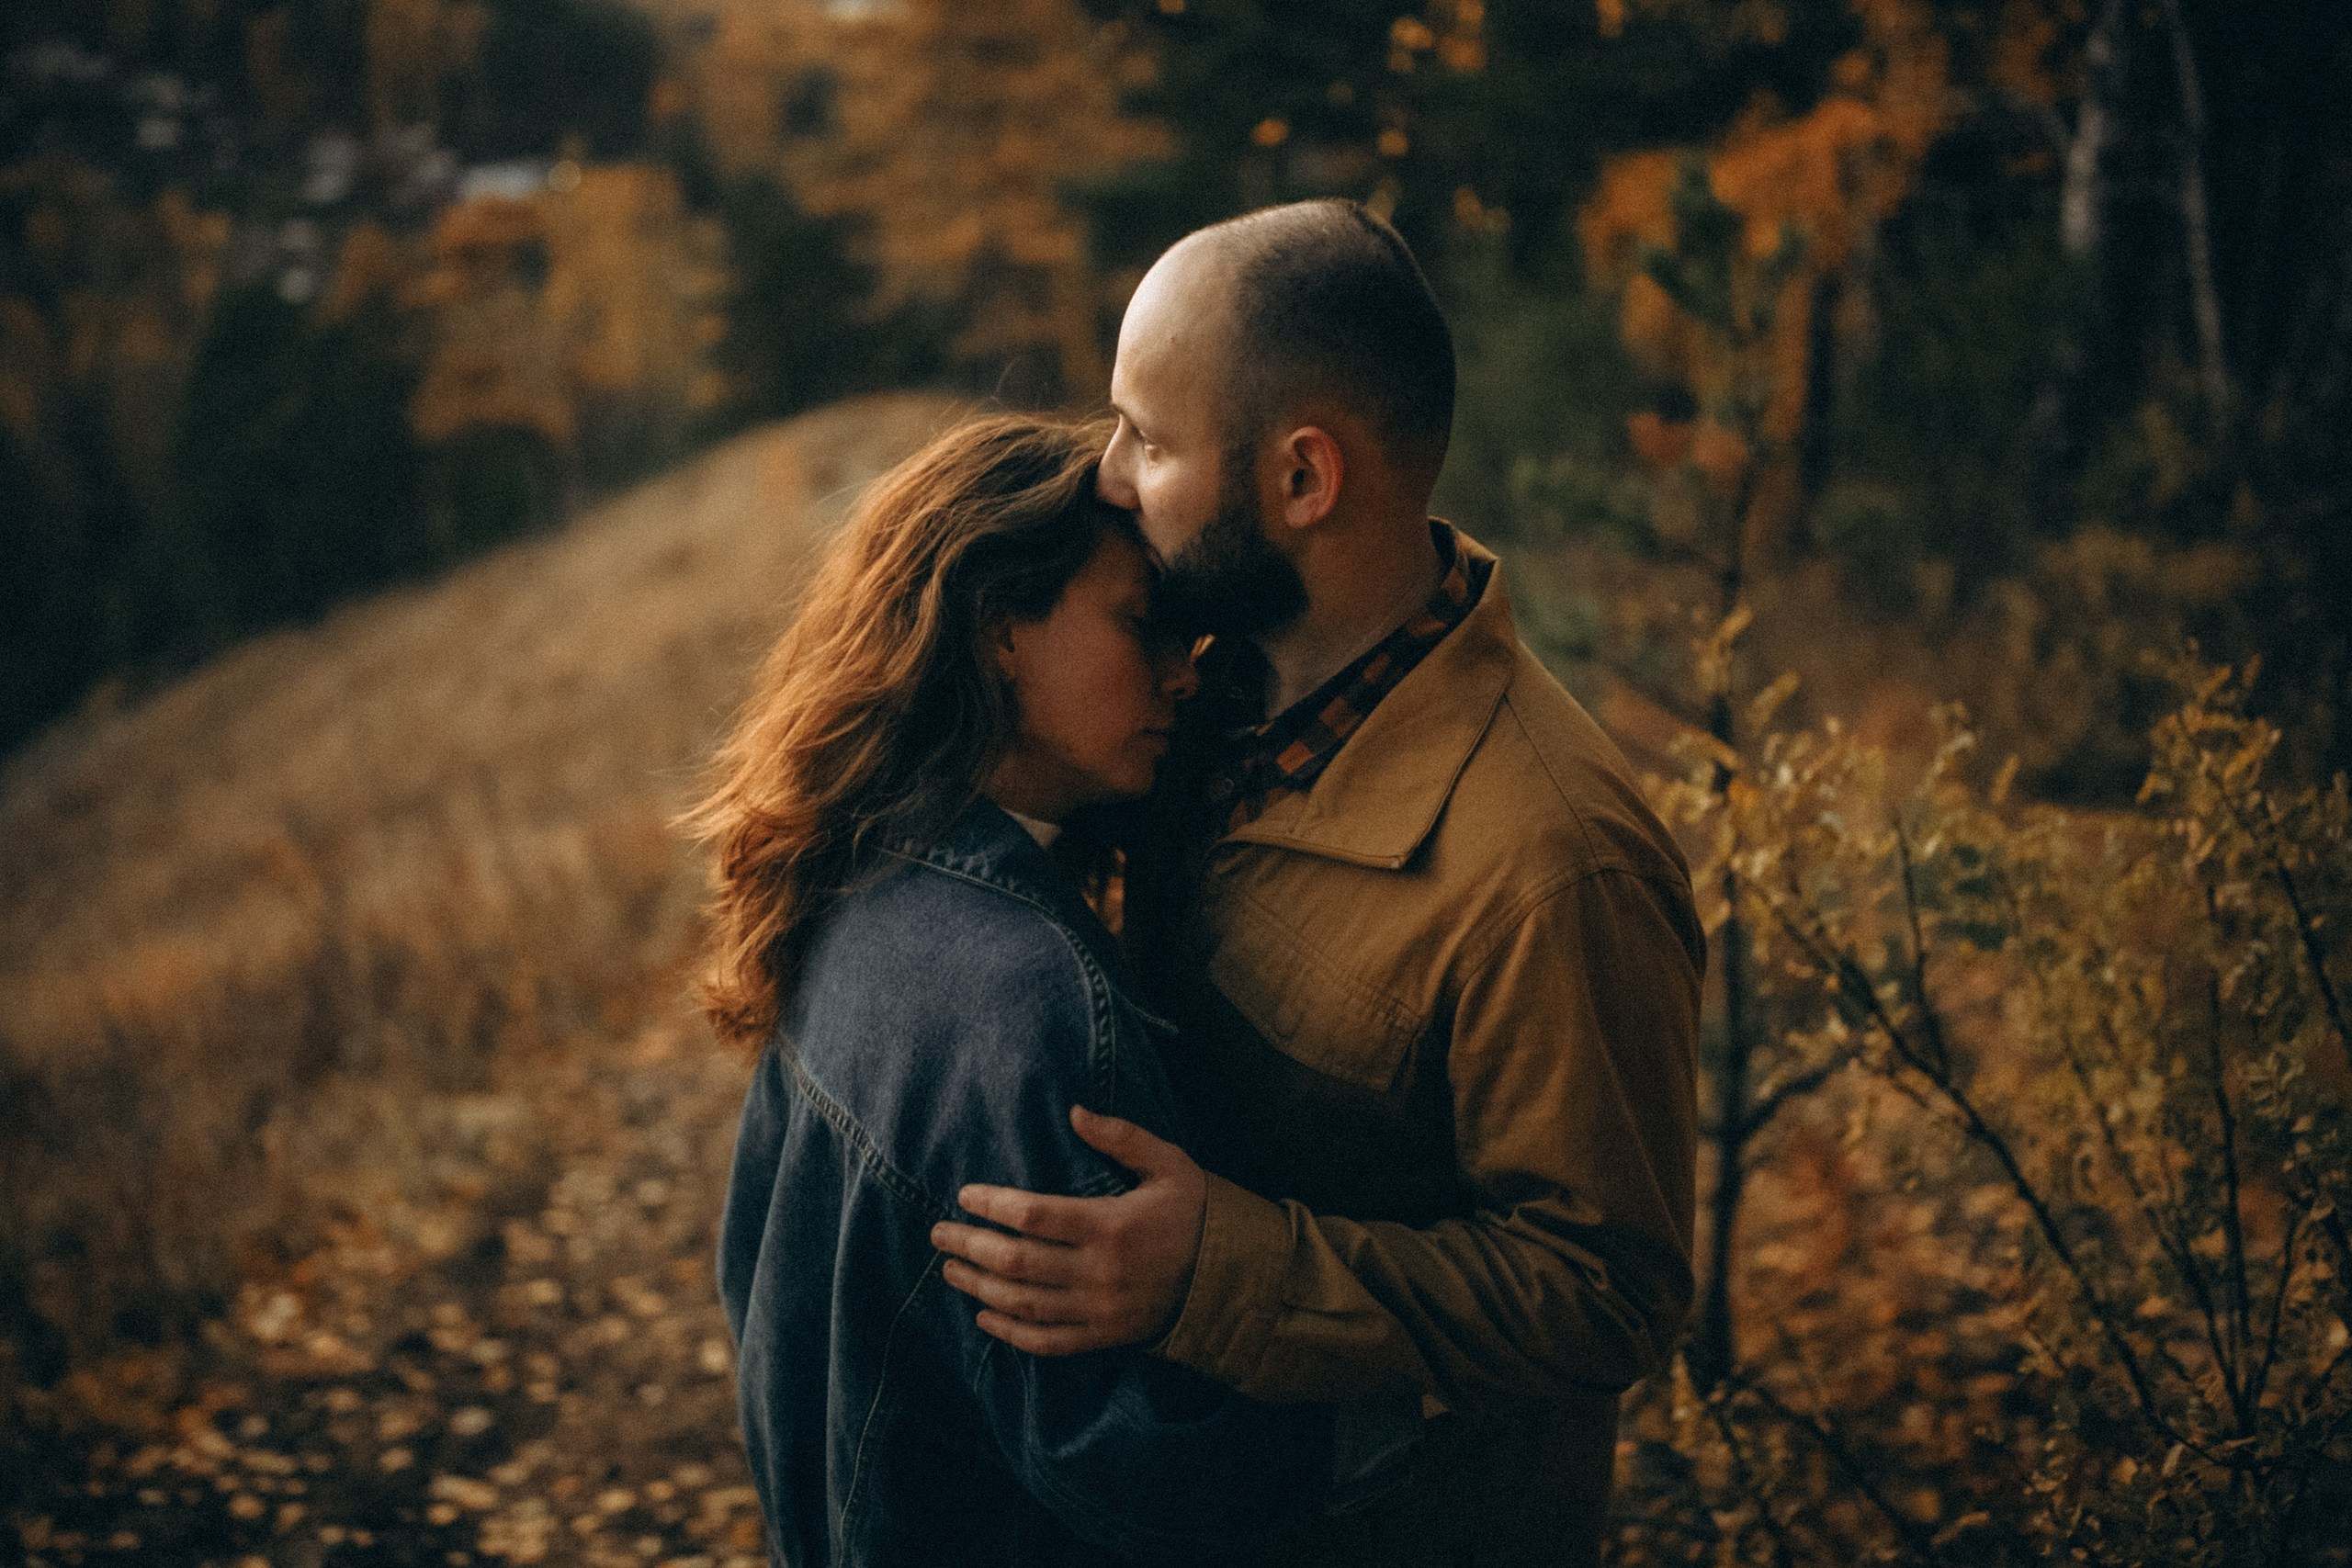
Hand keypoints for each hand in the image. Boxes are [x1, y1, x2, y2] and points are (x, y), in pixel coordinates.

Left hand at [930, 1107, 1207, 1355]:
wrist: (1231, 1277)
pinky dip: (1011, 1334)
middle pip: (1017, 1262)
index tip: (965, 1195)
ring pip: (1024, 1305)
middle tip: (938, 1232)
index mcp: (1111, 1225)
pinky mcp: (1104, 1337)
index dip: (992, 1205)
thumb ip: (1121, 1137)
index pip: (1034, 1215)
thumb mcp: (1169, 1164)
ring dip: (979, 1288)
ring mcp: (1100, 1310)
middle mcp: (1100, 1272)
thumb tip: (1074, 1111)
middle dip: (970, 1246)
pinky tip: (984, 1318)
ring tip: (950, 1268)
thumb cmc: (1195, 1212)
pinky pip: (1047, 1342)